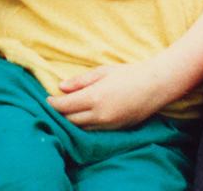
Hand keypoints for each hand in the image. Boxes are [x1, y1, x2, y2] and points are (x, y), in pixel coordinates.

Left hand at [48, 58, 176, 128]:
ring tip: (66, 112)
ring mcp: (108, 125)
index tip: (47, 99)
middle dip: (60, 114)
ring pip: (81, 129)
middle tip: (54, 106)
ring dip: (71, 122)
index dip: (53, 104)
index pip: (65, 106)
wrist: (155, 86)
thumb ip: (81, 80)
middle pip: (70, 120)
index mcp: (95, 97)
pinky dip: (85, 126)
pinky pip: (94, 131)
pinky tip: (82, 118)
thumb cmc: (129, 74)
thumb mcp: (103, 72)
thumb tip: (61, 86)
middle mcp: (100, 115)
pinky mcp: (116, 130)